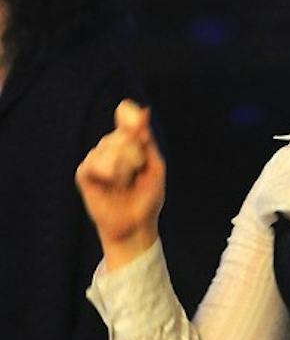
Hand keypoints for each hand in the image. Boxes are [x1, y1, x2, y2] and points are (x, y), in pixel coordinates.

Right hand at [76, 99, 164, 266]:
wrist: (136, 226)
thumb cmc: (147, 198)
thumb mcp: (155, 168)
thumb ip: (147, 142)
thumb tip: (142, 114)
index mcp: (129, 143)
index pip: (126, 114)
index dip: (130, 114)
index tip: (138, 121)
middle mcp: (110, 147)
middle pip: (122, 134)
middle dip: (135, 155)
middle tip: (138, 174)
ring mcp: (96, 159)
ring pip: (108, 147)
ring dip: (123, 167)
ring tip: (125, 184)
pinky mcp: (84, 173)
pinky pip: (94, 163)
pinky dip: (108, 173)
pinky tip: (112, 183)